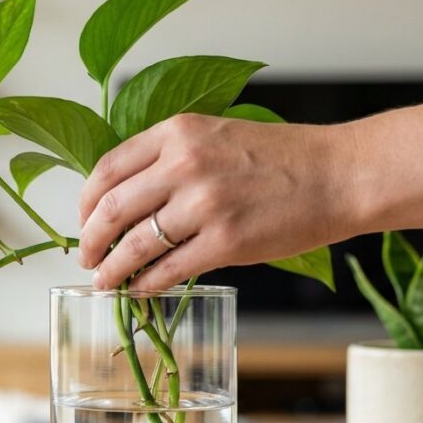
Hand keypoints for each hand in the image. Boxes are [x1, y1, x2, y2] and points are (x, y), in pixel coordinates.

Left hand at [78, 113, 355, 290]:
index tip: (83, 221)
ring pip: (134, 245)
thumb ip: (169, 158)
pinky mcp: (226, 242)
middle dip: (89, 240)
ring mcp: (204, 204)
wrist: (339, 174)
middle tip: (85, 258)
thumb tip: (123, 200)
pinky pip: (168, 270)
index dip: (85, 202)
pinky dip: (146, 285)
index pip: (107, 169)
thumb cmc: (280, 157)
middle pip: (111, 209)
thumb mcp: (215, 136)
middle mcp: (184, 163)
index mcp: (177, 132)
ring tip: (105, 282)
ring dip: (112, 270)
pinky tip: (140, 290)